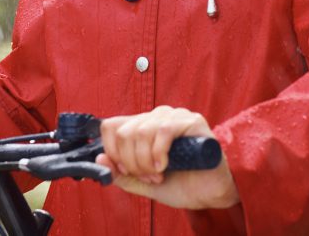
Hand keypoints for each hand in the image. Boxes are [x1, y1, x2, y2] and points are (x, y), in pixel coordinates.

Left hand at [97, 106, 238, 209]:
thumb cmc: (180, 184)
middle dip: (131, 162)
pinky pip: (164, 130)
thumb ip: (121, 174)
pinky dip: (159, 153)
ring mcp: (174, 116)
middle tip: (147, 177)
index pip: (111, 126)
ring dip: (145, 161)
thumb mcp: (143, 183)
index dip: (112, 152)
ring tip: (159, 174)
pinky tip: (165, 166)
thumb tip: (98, 159)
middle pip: (124, 132)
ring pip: (141, 131)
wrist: (210, 193)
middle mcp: (156, 116)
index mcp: (142, 126)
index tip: (125, 171)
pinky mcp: (192, 121)